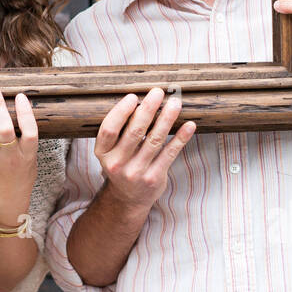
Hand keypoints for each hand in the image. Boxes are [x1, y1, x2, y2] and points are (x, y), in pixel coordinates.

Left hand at [0, 83, 38, 228]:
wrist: (8, 199)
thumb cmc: (22, 174)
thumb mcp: (32, 158)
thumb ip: (27, 139)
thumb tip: (22, 109)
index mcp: (28, 154)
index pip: (30, 131)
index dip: (25, 113)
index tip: (20, 96)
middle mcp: (11, 156)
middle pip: (5, 129)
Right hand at [94, 88, 195, 210]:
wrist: (128, 198)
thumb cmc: (121, 164)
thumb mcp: (111, 151)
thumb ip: (120, 131)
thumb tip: (141, 100)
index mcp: (103, 153)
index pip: (109, 129)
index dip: (121, 111)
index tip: (133, 96)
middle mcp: (117, 164)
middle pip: (134, 131)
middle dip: (148, 109)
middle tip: (158, 93)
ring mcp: (136, 172)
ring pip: (155, 140)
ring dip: (166, 119)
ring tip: (175, 103)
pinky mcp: (154, 178)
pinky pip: (170, 153)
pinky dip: (181, 138)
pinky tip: (189, 125)